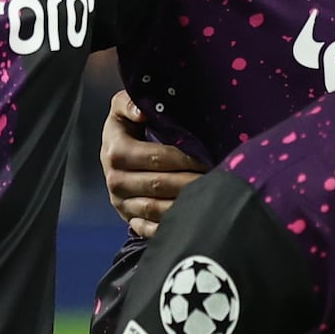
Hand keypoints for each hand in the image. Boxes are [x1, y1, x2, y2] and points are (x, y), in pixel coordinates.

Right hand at [101, 94, 207, 237]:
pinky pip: (149, 229)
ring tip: (212, 198)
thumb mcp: (124, 109)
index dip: (184, 158)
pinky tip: (193, 221)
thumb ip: (129, 103)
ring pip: (157, 209)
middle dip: (191, 182)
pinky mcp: (129, 219)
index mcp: (115, 151)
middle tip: (219, 179)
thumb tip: (142, 113)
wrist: (116, 154)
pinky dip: (170, 227)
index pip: (155, 157)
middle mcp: (115, 180)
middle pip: (159, 185)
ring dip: (185, 205)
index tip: (208, 157)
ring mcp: (122, 203)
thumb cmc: (130, 127)